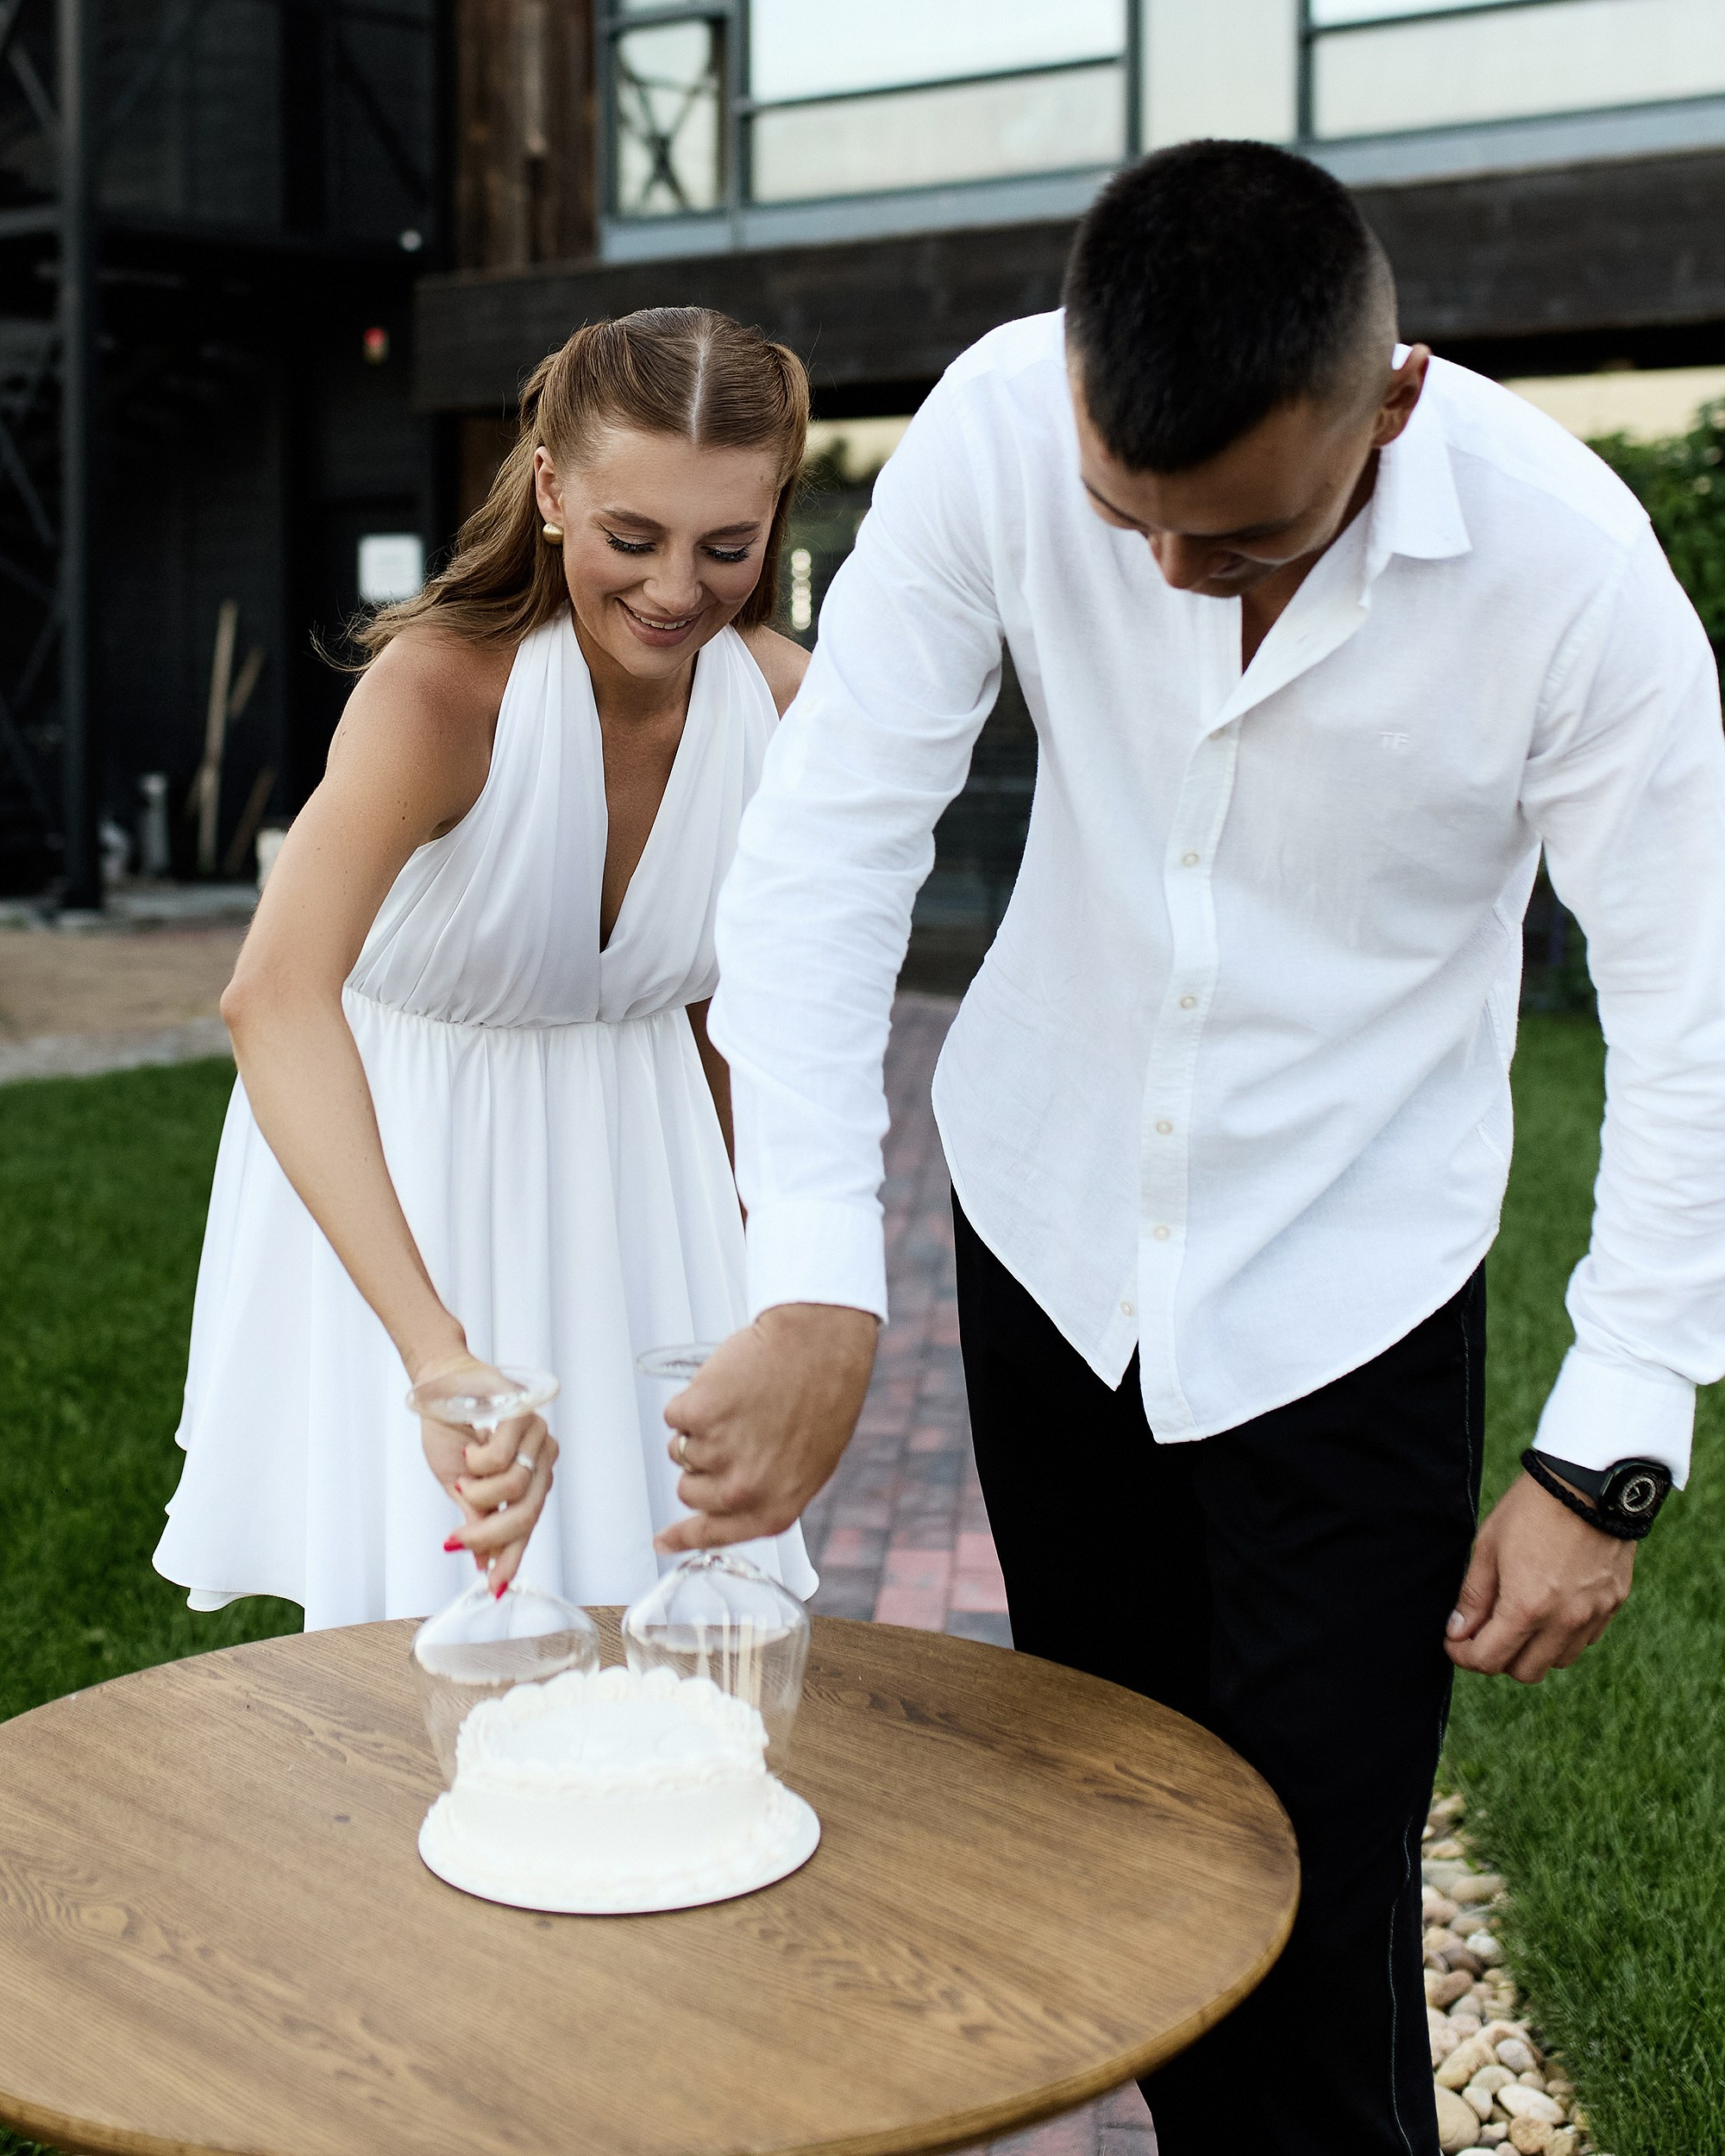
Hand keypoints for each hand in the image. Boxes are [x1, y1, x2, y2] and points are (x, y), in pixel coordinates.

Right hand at [414, 1348, 558, 1595]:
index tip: (496, 1589)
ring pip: (514, 1488)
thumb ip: (477, 1519)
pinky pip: (501, 1458)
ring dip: (477, 1491)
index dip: (511, 1558)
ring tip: (462, 1473)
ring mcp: (537, 1434)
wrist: (437, 1387)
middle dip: (488, 1534)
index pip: (527, 1524)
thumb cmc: (451, 1432)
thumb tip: (485, 1564)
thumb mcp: (459, 1486)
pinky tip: (470, 1448)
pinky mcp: (524, 1414)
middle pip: (527, 1513)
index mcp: (531, 1477)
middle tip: (456, 1542)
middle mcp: (542, 1457)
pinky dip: (476, 1461)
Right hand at [654, 1303, 878, 1553]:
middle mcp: (743, 1489)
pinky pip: (675, 1415)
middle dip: (701, 1465)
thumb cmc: (822, 1398)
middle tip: (734, 1433)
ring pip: (680, 1450)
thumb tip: (727, 1500)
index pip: (715, 1536)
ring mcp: (718, 1452)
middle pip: (688, 1491)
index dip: (683, 1537)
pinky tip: (728, 1386)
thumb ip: (765, 1491)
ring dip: (702, 1428)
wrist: (819, 1345)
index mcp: (774, 1507)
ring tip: (743, 1405)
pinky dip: (693, 1398)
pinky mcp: (698, 1414)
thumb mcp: (807, 1464)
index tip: (662, 1542)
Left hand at [1445, 1469, 1634, 1682]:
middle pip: (1526, 1672)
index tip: (1455, 1642)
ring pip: (1558, 1660)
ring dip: (1534, 1650)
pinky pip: (1585, 1639)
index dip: (1464, 1656)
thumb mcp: (1488, 1547)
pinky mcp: (1613, 1604)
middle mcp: (1564, 1621)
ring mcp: (1593, 1615)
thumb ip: (1473, 1597)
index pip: (1489, 1660)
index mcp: (1527, 1607)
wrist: (1589, 1482)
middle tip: (1485, 1631)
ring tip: (1519, 1618)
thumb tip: (1458, 1632)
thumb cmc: (1531, 1509)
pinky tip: (1552, 1607)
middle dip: (1498, 1658)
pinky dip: (1564, 1635)